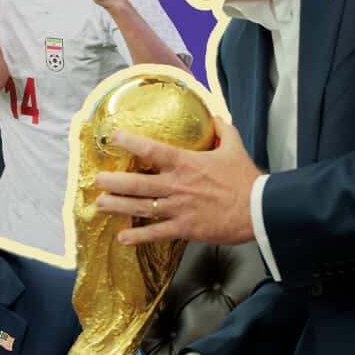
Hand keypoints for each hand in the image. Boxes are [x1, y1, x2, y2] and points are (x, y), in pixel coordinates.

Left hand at [95, 117, 259, 245]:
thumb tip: (216, 116)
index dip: (130, 142)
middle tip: (97, 180)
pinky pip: (156, 233)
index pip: (152, 150)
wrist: (258, 209)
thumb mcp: (235, 147)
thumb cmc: (246, 179)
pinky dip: (138, 236)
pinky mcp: (184, 228)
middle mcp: (177, 185)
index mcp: (186, 163)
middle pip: (138, 183)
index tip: (114, 137)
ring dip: (118, 206)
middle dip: (114, 182)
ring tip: (100, 204)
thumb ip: (223, 130)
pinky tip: (122, 237)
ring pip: (141, 207)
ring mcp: (179, 208)